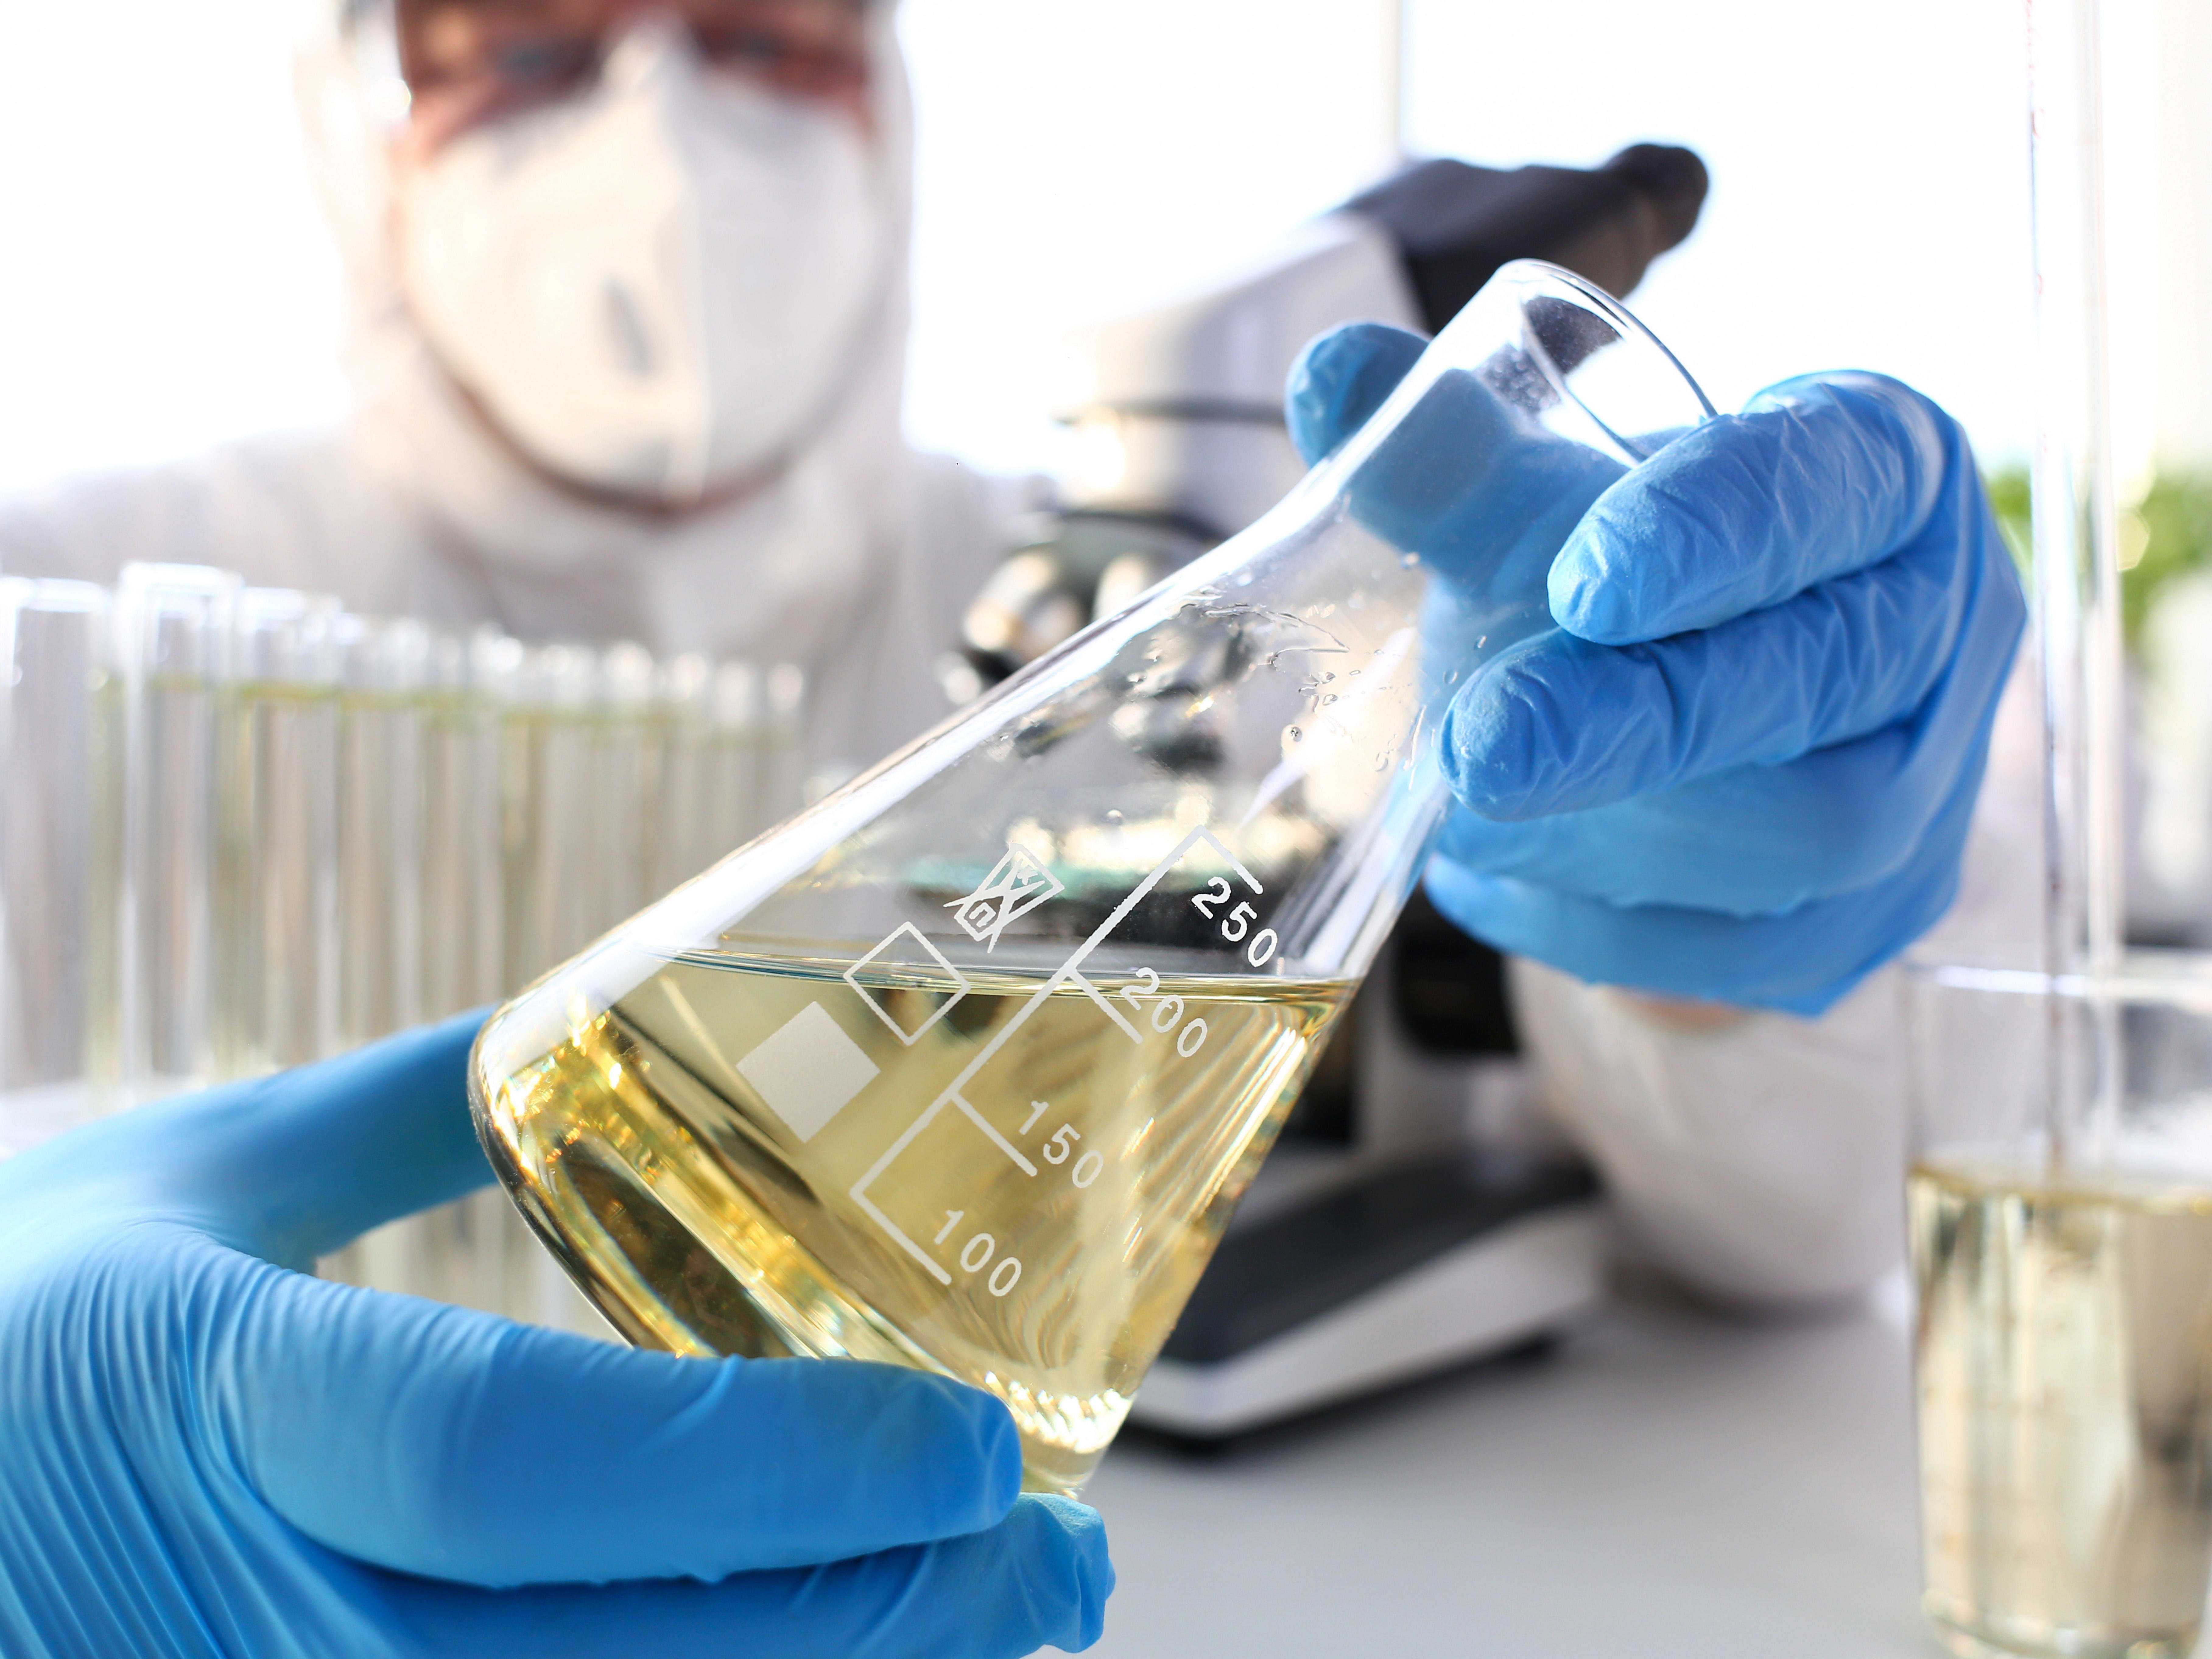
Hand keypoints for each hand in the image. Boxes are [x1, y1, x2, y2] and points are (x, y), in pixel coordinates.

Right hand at [0, 1013, 1110, 1657]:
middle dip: (883, 1628)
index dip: (770, 1467)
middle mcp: (225, 1617)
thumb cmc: (14, 1318)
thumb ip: (405, 1104)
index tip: (973, 1442)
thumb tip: (599, 1015)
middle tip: (1058, 1559)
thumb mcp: (181, 1180)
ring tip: (1007, 1635)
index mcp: (202, 1399)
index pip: (515, 1459)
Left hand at [1288, 323, 2025, 1014]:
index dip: (1713, 533)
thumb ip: (1452, 446)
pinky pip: (1740, 953)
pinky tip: (1496, 872)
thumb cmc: (1639, 564)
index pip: (1827, 489)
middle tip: (1480, 746)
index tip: (1586, 582)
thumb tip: (1331, 380)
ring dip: (1606, 830)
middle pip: (1816, 682)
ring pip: (1792, 840)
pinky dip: (1596, 919)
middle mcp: (1941, 634)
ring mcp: (1927, 797)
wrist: (1706, 690)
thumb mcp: (1566, 488)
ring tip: (1468, 803)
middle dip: (1639, 720)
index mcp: (1888, 479)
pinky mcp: (1867, 923)